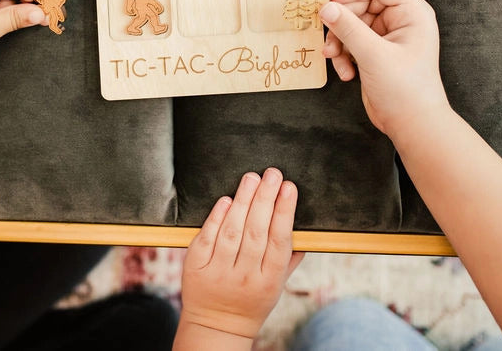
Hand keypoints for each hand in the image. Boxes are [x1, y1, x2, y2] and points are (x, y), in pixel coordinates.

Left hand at [176, 169, 302, 347]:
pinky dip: (217, 217)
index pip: (279, 240)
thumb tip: (305, 232)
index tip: (289, 187)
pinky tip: (226, 200)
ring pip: (232, 232)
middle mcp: (245, 276)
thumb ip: (289, 259)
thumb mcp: (276, 287)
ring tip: (252, 179)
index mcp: (269, 280)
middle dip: (266, 198)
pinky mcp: (196, 267)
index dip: (285, 211)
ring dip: (243, 201)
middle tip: (272, 174)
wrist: (216, 326)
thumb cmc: (251, 301)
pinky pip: (207, 238)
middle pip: (257, 231)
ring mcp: (219, 272)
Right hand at [319, 0, 449, 135]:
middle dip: (342, 20)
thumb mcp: (374, 56)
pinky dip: (343, 54)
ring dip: (339, 40)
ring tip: (334, 57)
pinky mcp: (375, 51)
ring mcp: (387, 36)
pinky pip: (351, 40)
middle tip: (329, 35)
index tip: (332, 1)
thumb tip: (326, 7)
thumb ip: (349, 29)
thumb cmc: (407, 91)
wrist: (412, 125)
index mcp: (412, 13)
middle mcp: (401, 20)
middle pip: (362, 1)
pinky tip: (345, 72)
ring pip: (352, 22)